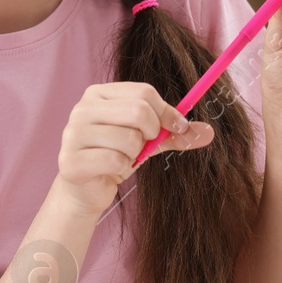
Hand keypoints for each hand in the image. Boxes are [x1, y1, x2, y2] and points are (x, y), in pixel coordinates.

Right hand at [53, 82, 214, 217]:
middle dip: (151, 134)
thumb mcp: (147, 140)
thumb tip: (210, 133)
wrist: (85, 190)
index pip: (144, 92)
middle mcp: (82, 108)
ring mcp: (73, 133)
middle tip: (142, 146)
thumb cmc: (115, 156)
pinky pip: (116, 160)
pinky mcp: (71, 159)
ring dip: (134, 156)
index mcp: (99, 94)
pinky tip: (111, 170)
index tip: (177, 127)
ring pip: (129, 139)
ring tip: (120, 159)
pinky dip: (122, 169)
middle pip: (138, 111)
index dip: (167, 112)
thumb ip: (174, 133)